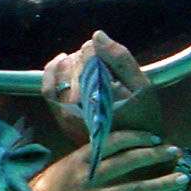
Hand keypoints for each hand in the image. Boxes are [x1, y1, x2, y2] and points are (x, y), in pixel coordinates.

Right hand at [27, 129, 187, 190]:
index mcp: (78, 159)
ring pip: (135, 189)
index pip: (113, 140)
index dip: (136, 137)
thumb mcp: (60, 170)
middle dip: (155, 154)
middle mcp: (88, 176)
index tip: (152, 137)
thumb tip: (109, 157)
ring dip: (161, 183)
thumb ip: (84, 163)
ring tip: (180, 179)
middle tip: (175, 151)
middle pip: (130, 161)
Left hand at [41, 31, 163, 140]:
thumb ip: (121, 59)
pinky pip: (47, 90)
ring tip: (84, 60)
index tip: (100, 45)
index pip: (88, 61)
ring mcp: (64, 115)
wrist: (133, 154)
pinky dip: (52, 73)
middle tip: (96, 53)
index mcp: (99, 98)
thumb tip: (97, 35)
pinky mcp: (60, 119)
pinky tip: (63, 62)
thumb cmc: (143, 120)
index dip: (93, 49)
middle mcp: (76, 107)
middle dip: (84, 55)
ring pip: (58, 75)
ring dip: (69, 62)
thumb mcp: (142, 88)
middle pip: (73, 66)